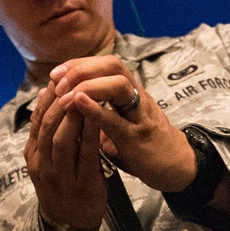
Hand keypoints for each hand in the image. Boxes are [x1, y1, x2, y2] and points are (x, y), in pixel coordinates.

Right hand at [25, 79, 105, 230]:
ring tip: (84, 93)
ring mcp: (59, 176)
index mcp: (33, 156)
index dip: (47, 97)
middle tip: (72, 80)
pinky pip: (84, 154)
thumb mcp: (49, 161)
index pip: (36, 120)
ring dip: (72, 114)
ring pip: (61, 139)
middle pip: (46, 126)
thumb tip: (54, 102)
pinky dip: (89, 134)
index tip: (59, 78)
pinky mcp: (80, 184)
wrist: (69, 224)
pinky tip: (98, 117)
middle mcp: (42, 165)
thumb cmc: (63, 187)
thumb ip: (50, 136)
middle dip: (58, 101)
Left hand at [50, 56, 196, 191]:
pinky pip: (116, 119)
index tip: (55, 74)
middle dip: (81, 69)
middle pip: (112, 66)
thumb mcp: (118, 122)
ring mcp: (139, 114)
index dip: (78, 64)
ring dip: (87, 86)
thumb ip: (98, 112)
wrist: (173, 166)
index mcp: (129, 92)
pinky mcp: (138, 136)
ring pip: (118, 85)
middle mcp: (136, 97)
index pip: (104, 64)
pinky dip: (96, 109)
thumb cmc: (141, 144)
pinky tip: (78, 104)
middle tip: (58, 83)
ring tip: (64, 96)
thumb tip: (67, 106)